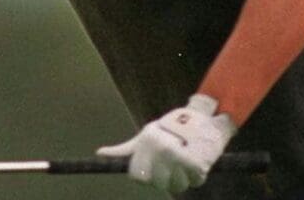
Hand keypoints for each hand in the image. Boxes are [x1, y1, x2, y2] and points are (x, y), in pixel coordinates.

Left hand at [96, 94, 236, 193]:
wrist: (204, 115)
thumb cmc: (171, 126)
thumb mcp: (145, 135)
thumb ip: (125, 149)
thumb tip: (99, 153)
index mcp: (148, 141)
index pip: (138, 176)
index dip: (144, 176)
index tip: (151, 168)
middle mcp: (163, 148)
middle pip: (157, 183)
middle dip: (163, 178)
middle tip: (170, 164)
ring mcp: (181, 157)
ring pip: (175, 186)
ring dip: (180, 178)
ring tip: (182, 163)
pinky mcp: (199, 163)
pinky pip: (194, 182)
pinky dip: (196, 175)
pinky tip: (194, 162)